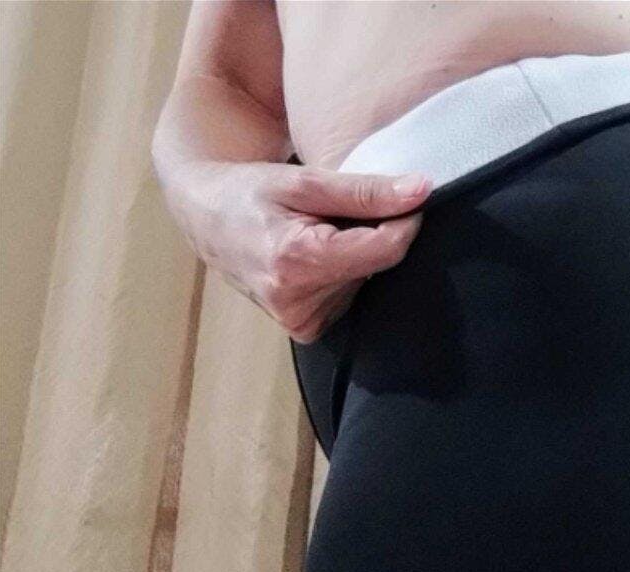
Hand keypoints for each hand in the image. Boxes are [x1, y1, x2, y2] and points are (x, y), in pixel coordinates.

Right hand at [166, 160, 431, 342]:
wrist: (206, 220)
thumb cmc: (250, 192)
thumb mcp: (304, 181)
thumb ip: (365, 191)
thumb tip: (422, 191)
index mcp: (296, 261)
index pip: (385, 249)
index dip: (404, 222)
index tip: (405, 198)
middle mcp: (297, 302)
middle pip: (376, 266)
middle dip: (371, 236)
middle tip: (335, 215)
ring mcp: (301, 322)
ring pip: (364, 282)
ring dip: (354, 256)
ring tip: (317, 235)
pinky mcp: (305, 330)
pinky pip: (348, 298)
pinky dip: (342, 275)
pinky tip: (314, 260)